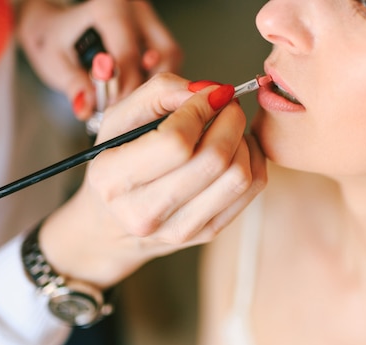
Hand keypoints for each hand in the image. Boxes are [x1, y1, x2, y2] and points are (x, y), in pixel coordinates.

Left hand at [16, 0, 181, 119]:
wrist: (55, 28)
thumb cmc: (54, 39)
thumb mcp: (55, 62)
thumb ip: (73, 85)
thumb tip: (85, 107)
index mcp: (109, 7)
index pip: (130, 54)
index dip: (125, 88)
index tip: (115, 108)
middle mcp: (135, 8)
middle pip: (165, 53)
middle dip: (150, 87)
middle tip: (129, 106)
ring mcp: (149, 18)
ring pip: (172, 56)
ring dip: (160, 84)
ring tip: (135, 100)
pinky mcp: (155, 31)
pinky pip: (169, 58)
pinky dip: (159, 79)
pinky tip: (141, 93)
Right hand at [39, 73, 267, 287]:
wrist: (113, 223)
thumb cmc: (118, 161)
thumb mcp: (121, 118)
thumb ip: (159, 92)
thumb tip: (208, 91)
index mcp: (112, 179)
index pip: (175, 141)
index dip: (201, 108)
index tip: (209, 94)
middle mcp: (143, 212)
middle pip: (213, 159)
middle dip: (230, 120)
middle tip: (227, 105)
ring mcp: (178, 229)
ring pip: (238, 176)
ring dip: (243, 140)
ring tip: (229, 127)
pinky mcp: (205, 233)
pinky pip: (251, 189)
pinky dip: (253, 159)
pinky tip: (237, 148)